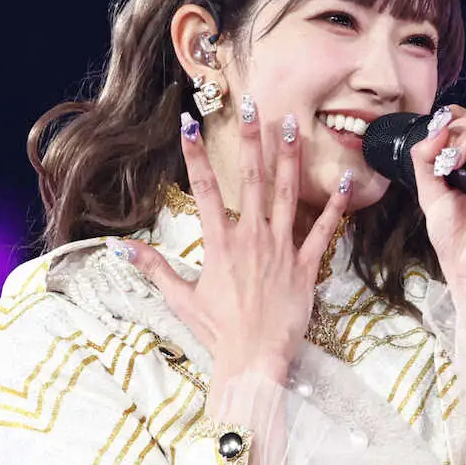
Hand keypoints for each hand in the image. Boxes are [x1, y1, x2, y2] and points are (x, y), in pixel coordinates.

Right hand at [108, 102, 350, 380]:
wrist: (254, 360)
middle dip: (250, 139)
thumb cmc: (218, 332)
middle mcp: (251, 238)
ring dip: (288, 158)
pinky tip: (345, 180)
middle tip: (252, 104)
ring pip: (286, 194)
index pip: (203, 189)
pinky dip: (335, 206)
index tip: (190, 122)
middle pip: (249, 179)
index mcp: (219, 244)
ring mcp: (281, 249)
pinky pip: (323, 231)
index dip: (194, 154)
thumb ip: (154, 267)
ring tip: (291, 124)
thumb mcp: (181, 298)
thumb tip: (120, 248)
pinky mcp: (306, 266)